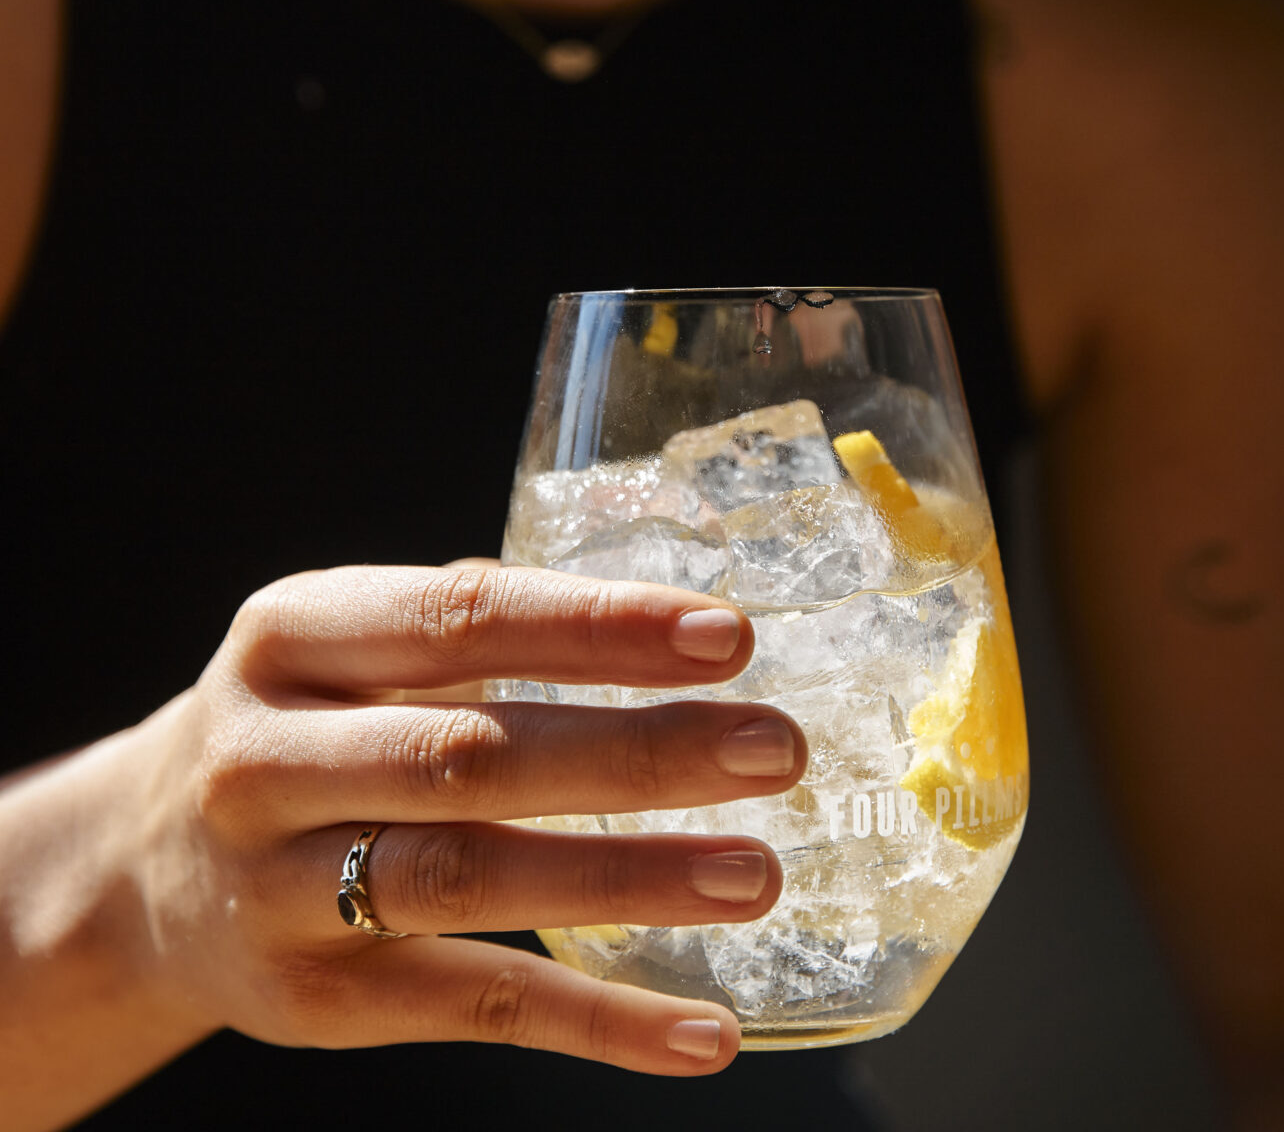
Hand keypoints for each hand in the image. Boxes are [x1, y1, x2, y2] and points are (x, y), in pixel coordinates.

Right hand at [132, 561, 803, 1074]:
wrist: (144, 863)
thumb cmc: (305, 721)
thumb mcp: (349, 644)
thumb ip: (480, 624)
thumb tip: (674, 625)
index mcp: (294, 635)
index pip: (462, 619)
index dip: (599, 628)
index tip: (728, 636)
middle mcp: (270, 757)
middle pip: (474, 757)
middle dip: (638, 752)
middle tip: (774, 749)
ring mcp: (280, 888)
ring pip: (472, 880)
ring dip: (628, 881)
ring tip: (756, 874)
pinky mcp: (313, 1001)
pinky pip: (468, 1006)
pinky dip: (596, 1024)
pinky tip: (702, 1028)